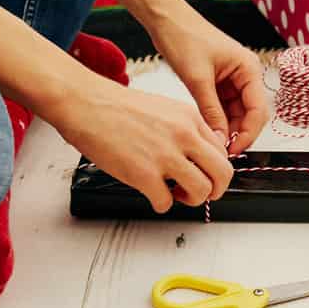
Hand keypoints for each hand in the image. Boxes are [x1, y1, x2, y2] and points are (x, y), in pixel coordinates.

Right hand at [49, 75, 233, 212]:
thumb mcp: (164, 108)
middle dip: (215, 190)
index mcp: (190, 118)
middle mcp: (183, 135)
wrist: (86, 103)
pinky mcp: (144, 174)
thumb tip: (196, 155)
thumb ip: (185, 129)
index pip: (222, 152)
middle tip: (200, 192)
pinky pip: (166, 202)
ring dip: (190, 199)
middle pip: (222, 174)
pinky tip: (150, 193)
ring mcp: (165, 155)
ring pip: (202, 192)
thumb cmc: (116, 106)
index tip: (205, 175)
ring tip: (174, 193)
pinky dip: (160, 204)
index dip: (215, 169)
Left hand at [149, 6, 270, 155]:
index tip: (233, 150)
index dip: (248, 133)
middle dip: (238, 133)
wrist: (165, 21)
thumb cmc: (184, 37)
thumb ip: (211, 111)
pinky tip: (206, 131)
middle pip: (250, 114)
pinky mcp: (217, 84)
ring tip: (211, 143)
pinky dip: (216, 121)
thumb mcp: (198, 79)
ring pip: (235, 114)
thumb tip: (220, 139)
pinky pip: (222, 108)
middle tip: (221, 151)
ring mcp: (232, 80)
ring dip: (226, 129)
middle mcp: (245, 75)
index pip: (258, 109)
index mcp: (249, 69)